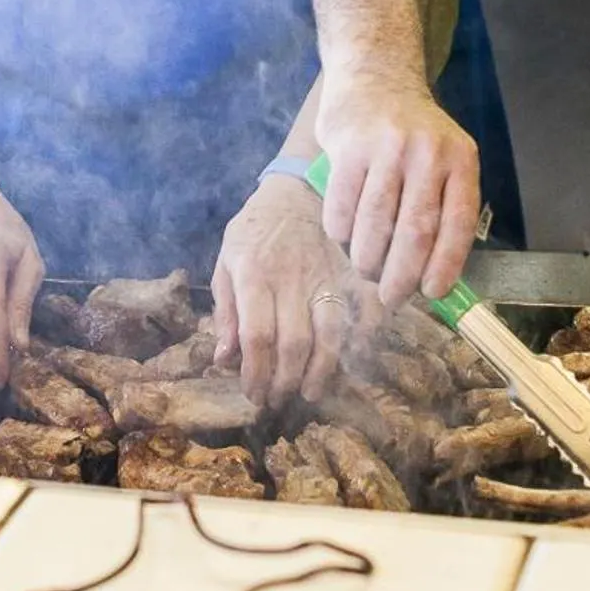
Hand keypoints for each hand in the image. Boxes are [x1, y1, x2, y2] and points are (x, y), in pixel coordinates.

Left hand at [212, 176, 353, 405]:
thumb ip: (225, 311)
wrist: (297, 190)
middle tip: (279, 400)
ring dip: (323, 370)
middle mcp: (292, 278)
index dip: (256, 373)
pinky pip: (365, 311)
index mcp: (254, 275)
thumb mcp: (225, 263)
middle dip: (286, 380)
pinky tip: (352, 361)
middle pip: (295, 343)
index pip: (258, 336)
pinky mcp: (351, 274)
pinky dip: (364, 338)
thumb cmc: (254, 231)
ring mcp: (326, 276)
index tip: (254, 395)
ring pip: (331, 332)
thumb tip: (224, 359)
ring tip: (312, 391)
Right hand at [317, 74, 479, 304]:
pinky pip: (342, 205)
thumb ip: (444, 203)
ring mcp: (387, 147)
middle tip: (392, 297)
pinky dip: (342, 233)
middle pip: (415, 230)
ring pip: (376, 223)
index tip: (432, 293)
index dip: (446, 264)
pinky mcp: (349, 147)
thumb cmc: (413, 132)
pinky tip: (345, 239)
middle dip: (402, 275)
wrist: (375, 76)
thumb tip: (433, 272)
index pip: (458, 223)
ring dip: (368, 260)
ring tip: (367, 272)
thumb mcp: (445, 156)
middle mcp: (428, 152)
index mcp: (460, 159)